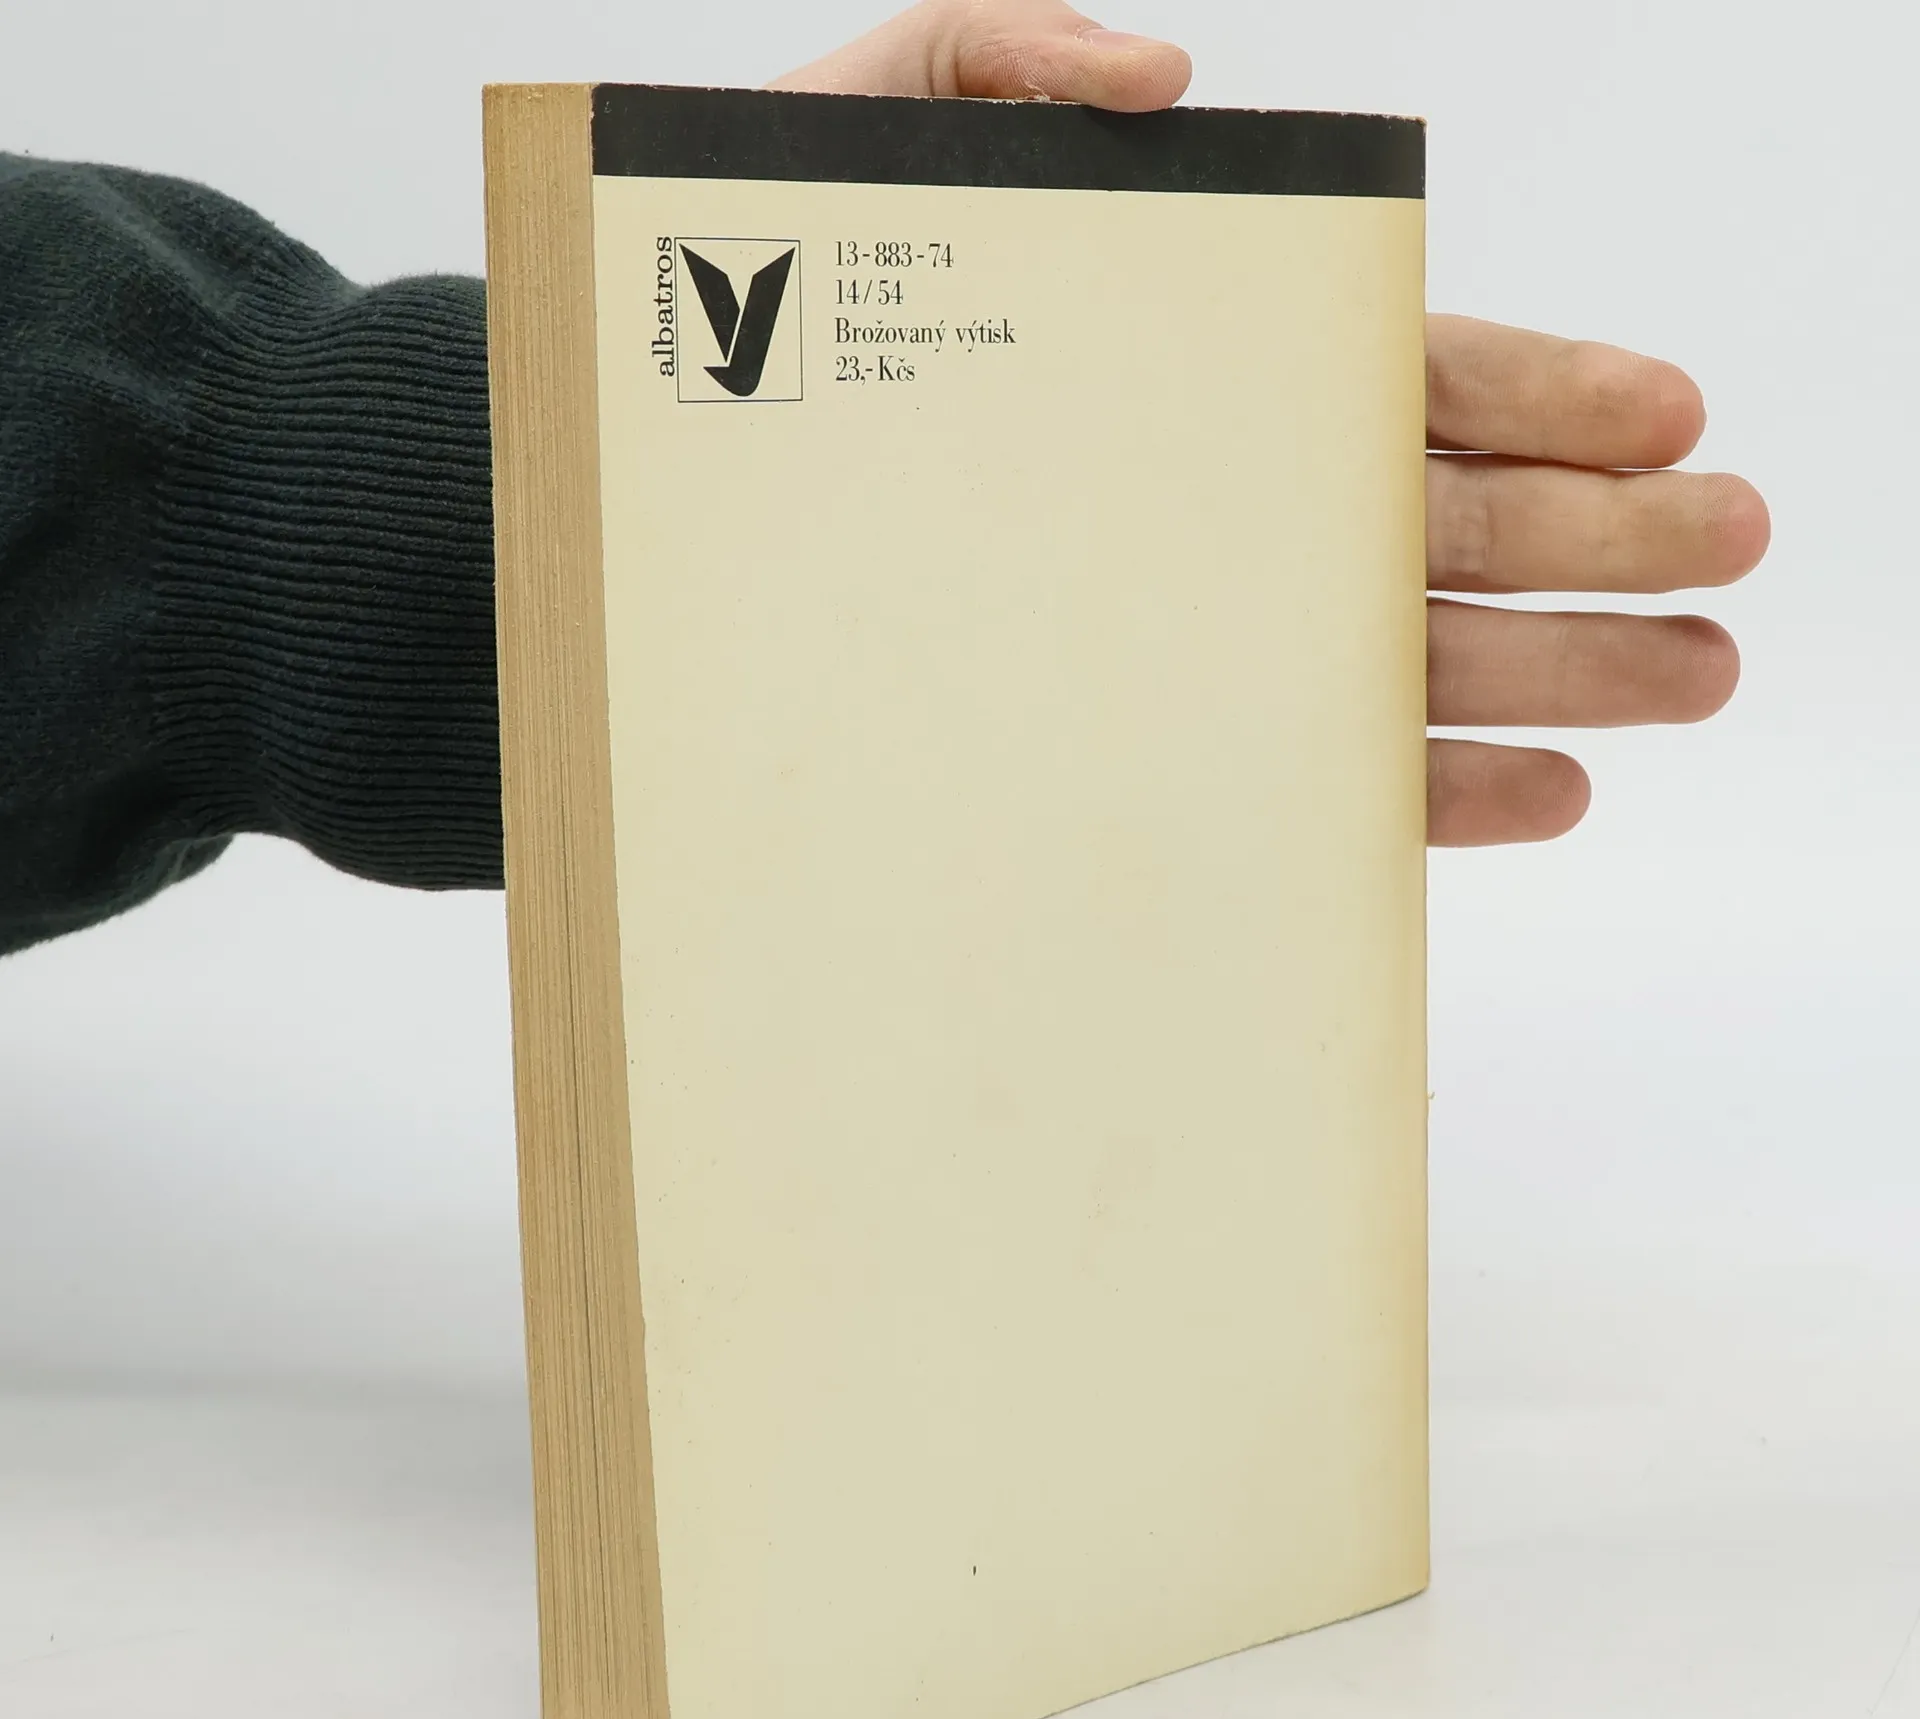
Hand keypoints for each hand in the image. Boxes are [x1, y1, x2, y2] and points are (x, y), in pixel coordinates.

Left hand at [775, 4, 1770, 847]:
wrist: (634, 508)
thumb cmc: (727, 331)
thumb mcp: (853, 145)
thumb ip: (1002, 66)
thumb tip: (1177, 78)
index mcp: (1194, 364)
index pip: (1404, 377)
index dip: (1548, 394)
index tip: (1668, 415)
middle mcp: (1210, 506)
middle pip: (1443, 519)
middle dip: (1603, 538)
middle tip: (1734, 557)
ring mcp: (1186, 635)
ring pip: (1406, 652)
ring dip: (1557, 670)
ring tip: (1688, 682)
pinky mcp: (1133, 745)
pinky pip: (1306, 770)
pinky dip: (1423, 789)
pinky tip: (1539, 790)